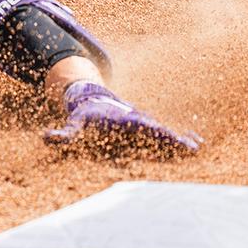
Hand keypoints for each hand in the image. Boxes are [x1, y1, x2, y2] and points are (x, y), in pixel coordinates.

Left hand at [44, 82, 200, 153]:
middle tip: (196, 147)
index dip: (162, 135)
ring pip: (166, 135)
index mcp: (127, 122)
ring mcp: (144, 127)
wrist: (91, 100)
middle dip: (177, 140)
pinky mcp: (146, 131)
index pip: (147, 129)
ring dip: (182, 141)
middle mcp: (139, 123)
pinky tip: (195, 146)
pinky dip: (179, 140)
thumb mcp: (73, 126)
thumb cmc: (84, 117)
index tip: (177, 140)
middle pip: (161, 133)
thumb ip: (63, 135)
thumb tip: (46, 137)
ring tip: (200, 146)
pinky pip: (165, 137)